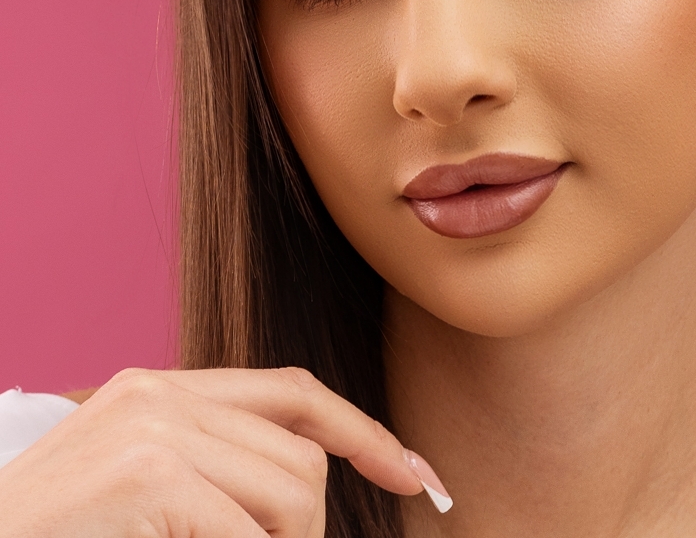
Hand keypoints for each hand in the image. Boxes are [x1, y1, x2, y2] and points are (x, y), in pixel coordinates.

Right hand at [0, 366, 449, 536]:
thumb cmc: (66, 537)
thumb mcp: (149, 484)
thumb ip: (220, 466)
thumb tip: (312, 487)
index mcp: (162, 388)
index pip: (294, 392)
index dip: (363, 432)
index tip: (415, 474)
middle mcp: (160, 393)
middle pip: (302, 457)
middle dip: (306, 529)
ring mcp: (151, 428)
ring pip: (291, 495)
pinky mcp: (147, 473)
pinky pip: (245, 535)